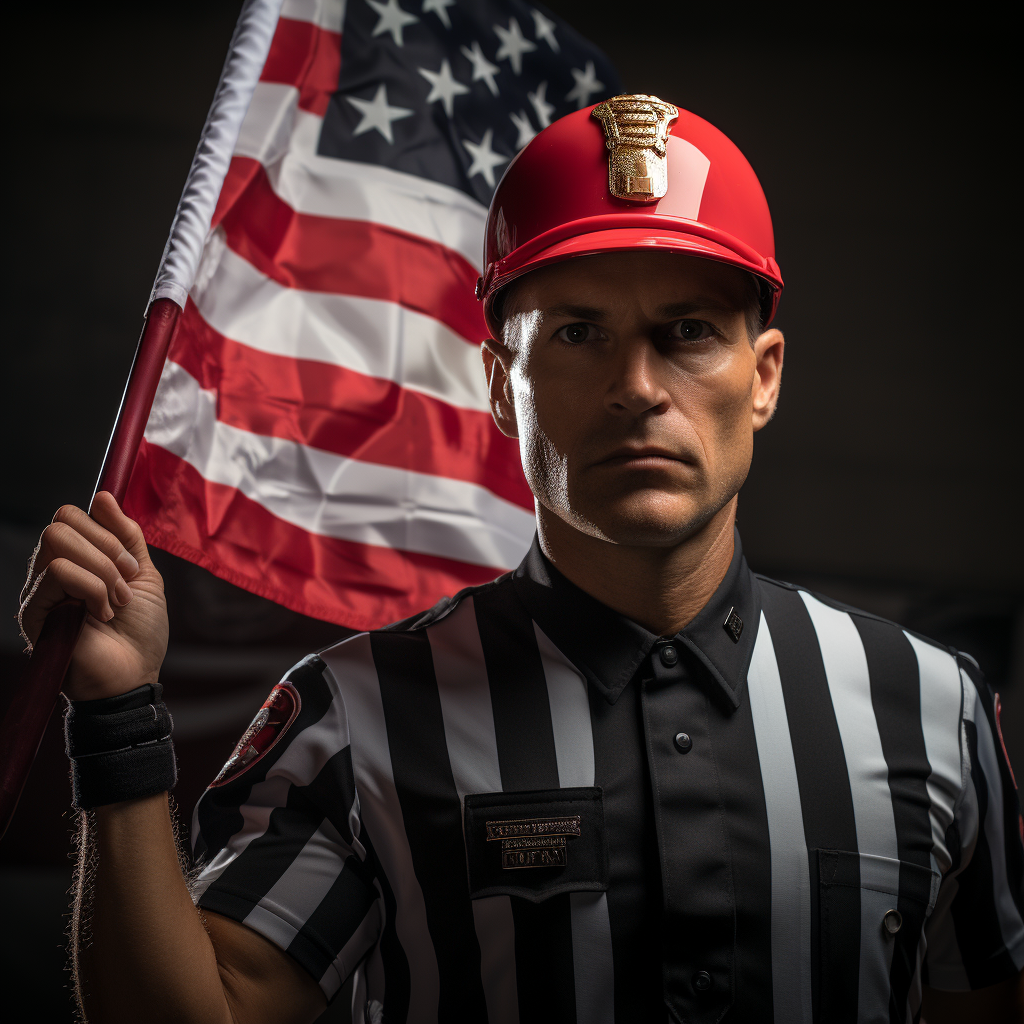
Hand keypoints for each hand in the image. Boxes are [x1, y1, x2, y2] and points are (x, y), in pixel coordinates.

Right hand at [19, 492, 168, 701]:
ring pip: (58, 541)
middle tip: (125, 581)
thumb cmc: (140, 632)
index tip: (130, 564)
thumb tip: (102, 495)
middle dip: (107, 547)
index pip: (75, 514)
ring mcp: (40, 589)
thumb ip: (127, 536)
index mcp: (80, 558)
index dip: (108, 529)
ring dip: (102, 571)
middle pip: (63, 520)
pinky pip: (58, 572)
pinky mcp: (33, 610)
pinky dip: (92, 589)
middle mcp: (53, 569)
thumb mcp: (144, 575)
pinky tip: (101, 615)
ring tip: (116, 602)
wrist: (134, 675)